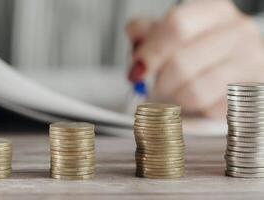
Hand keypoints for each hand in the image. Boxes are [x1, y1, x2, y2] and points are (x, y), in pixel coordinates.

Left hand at [127, 0, 263, 117]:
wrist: (236, 71)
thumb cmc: (202, 52)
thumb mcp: (174, 36)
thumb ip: (150, 32)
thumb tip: (135, 35)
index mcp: (214, 12)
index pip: (176, 27)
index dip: (151, 51)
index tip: (137, 70)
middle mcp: (238, 33)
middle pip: (181, 63)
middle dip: (160, 81)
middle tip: (156, 87)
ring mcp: (251, 64)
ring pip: (194, 91)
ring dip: (175, 98)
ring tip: (176, 93)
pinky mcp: (251, 95)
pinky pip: (209, 111)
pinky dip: (195, 110)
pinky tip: (197, 100)